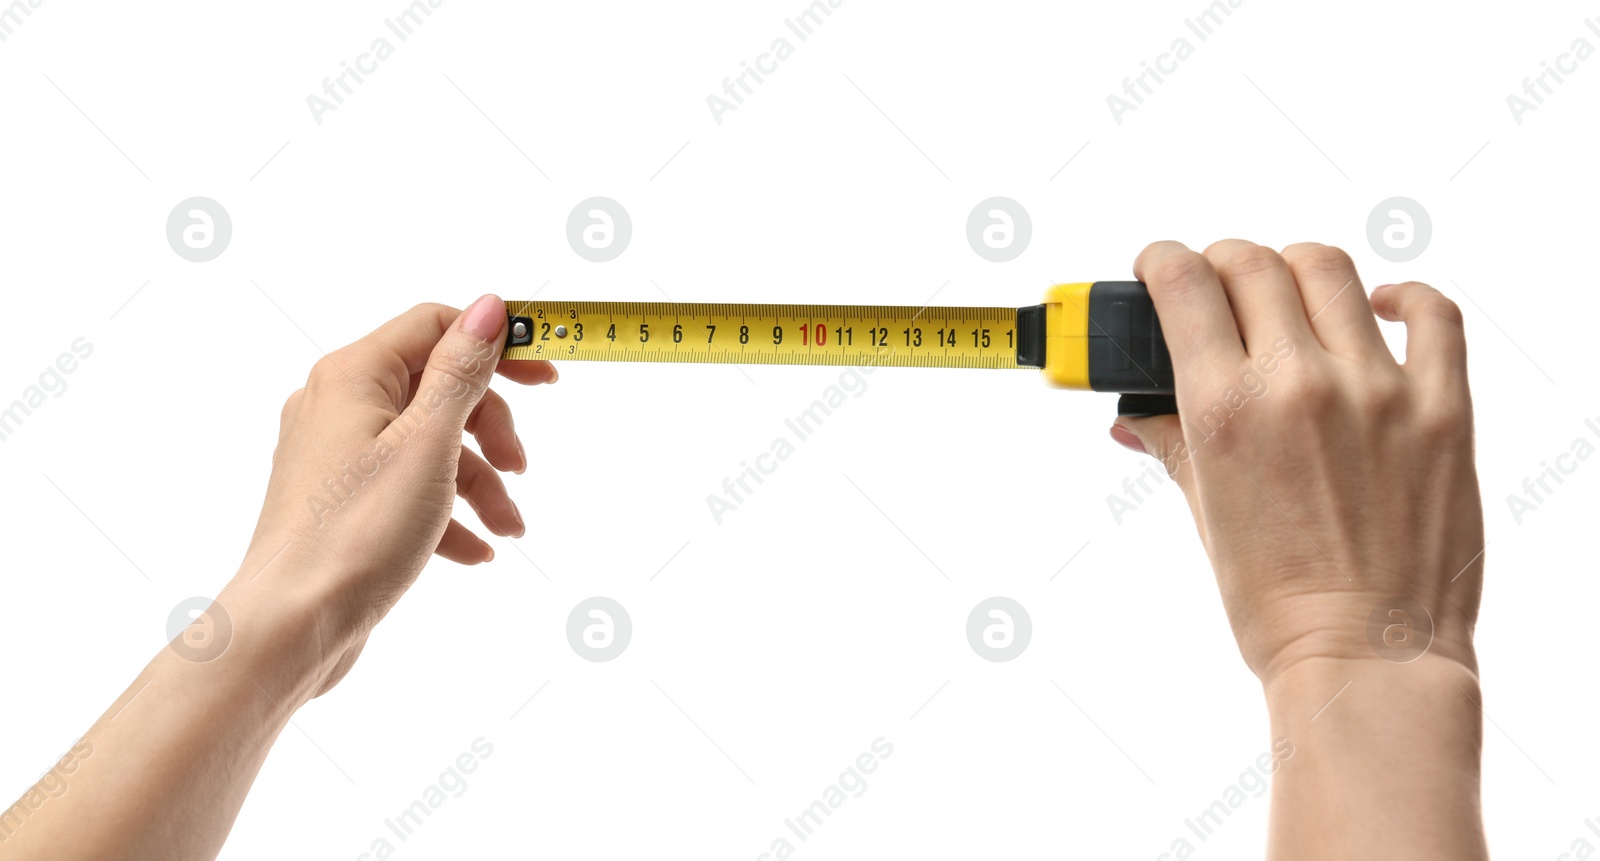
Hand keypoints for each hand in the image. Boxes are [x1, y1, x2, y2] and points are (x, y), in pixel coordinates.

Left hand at [221, 295, 554, 697]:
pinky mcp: (341, 503)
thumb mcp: (428, 444)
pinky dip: (447, 513)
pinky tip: (476, 550)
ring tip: (509, 528)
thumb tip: (490, 308)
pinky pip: (408, 489)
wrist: (290, 626)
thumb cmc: (355, 534)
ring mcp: (336, 456)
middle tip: (522, 467)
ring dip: (480, 483)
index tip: (547, 375)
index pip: (437, 326)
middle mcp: (338, 405)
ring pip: (429, 446)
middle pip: (439, 388)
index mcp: (354, 375)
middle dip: (492, 429)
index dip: (497, 344)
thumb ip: (462, 372)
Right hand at [1112, 241, 1481, 682]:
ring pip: (1328, 270)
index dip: (1162, 261)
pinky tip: (1378, 307)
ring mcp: (1376, 390)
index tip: (1160, 267)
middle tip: (1218, 286)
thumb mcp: (1205, 515)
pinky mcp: (1441, 409)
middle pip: (1250, 263)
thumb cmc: (1276, 603)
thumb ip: (1171, 444)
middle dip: (1221, 263)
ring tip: (1289, 293)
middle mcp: (1297, 383)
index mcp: (1225, 410)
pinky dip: (1401, 295)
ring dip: (1294, 269)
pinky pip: (1432, 314)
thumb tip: (1134, 414)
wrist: (1366, 658)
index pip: (1183, 284)